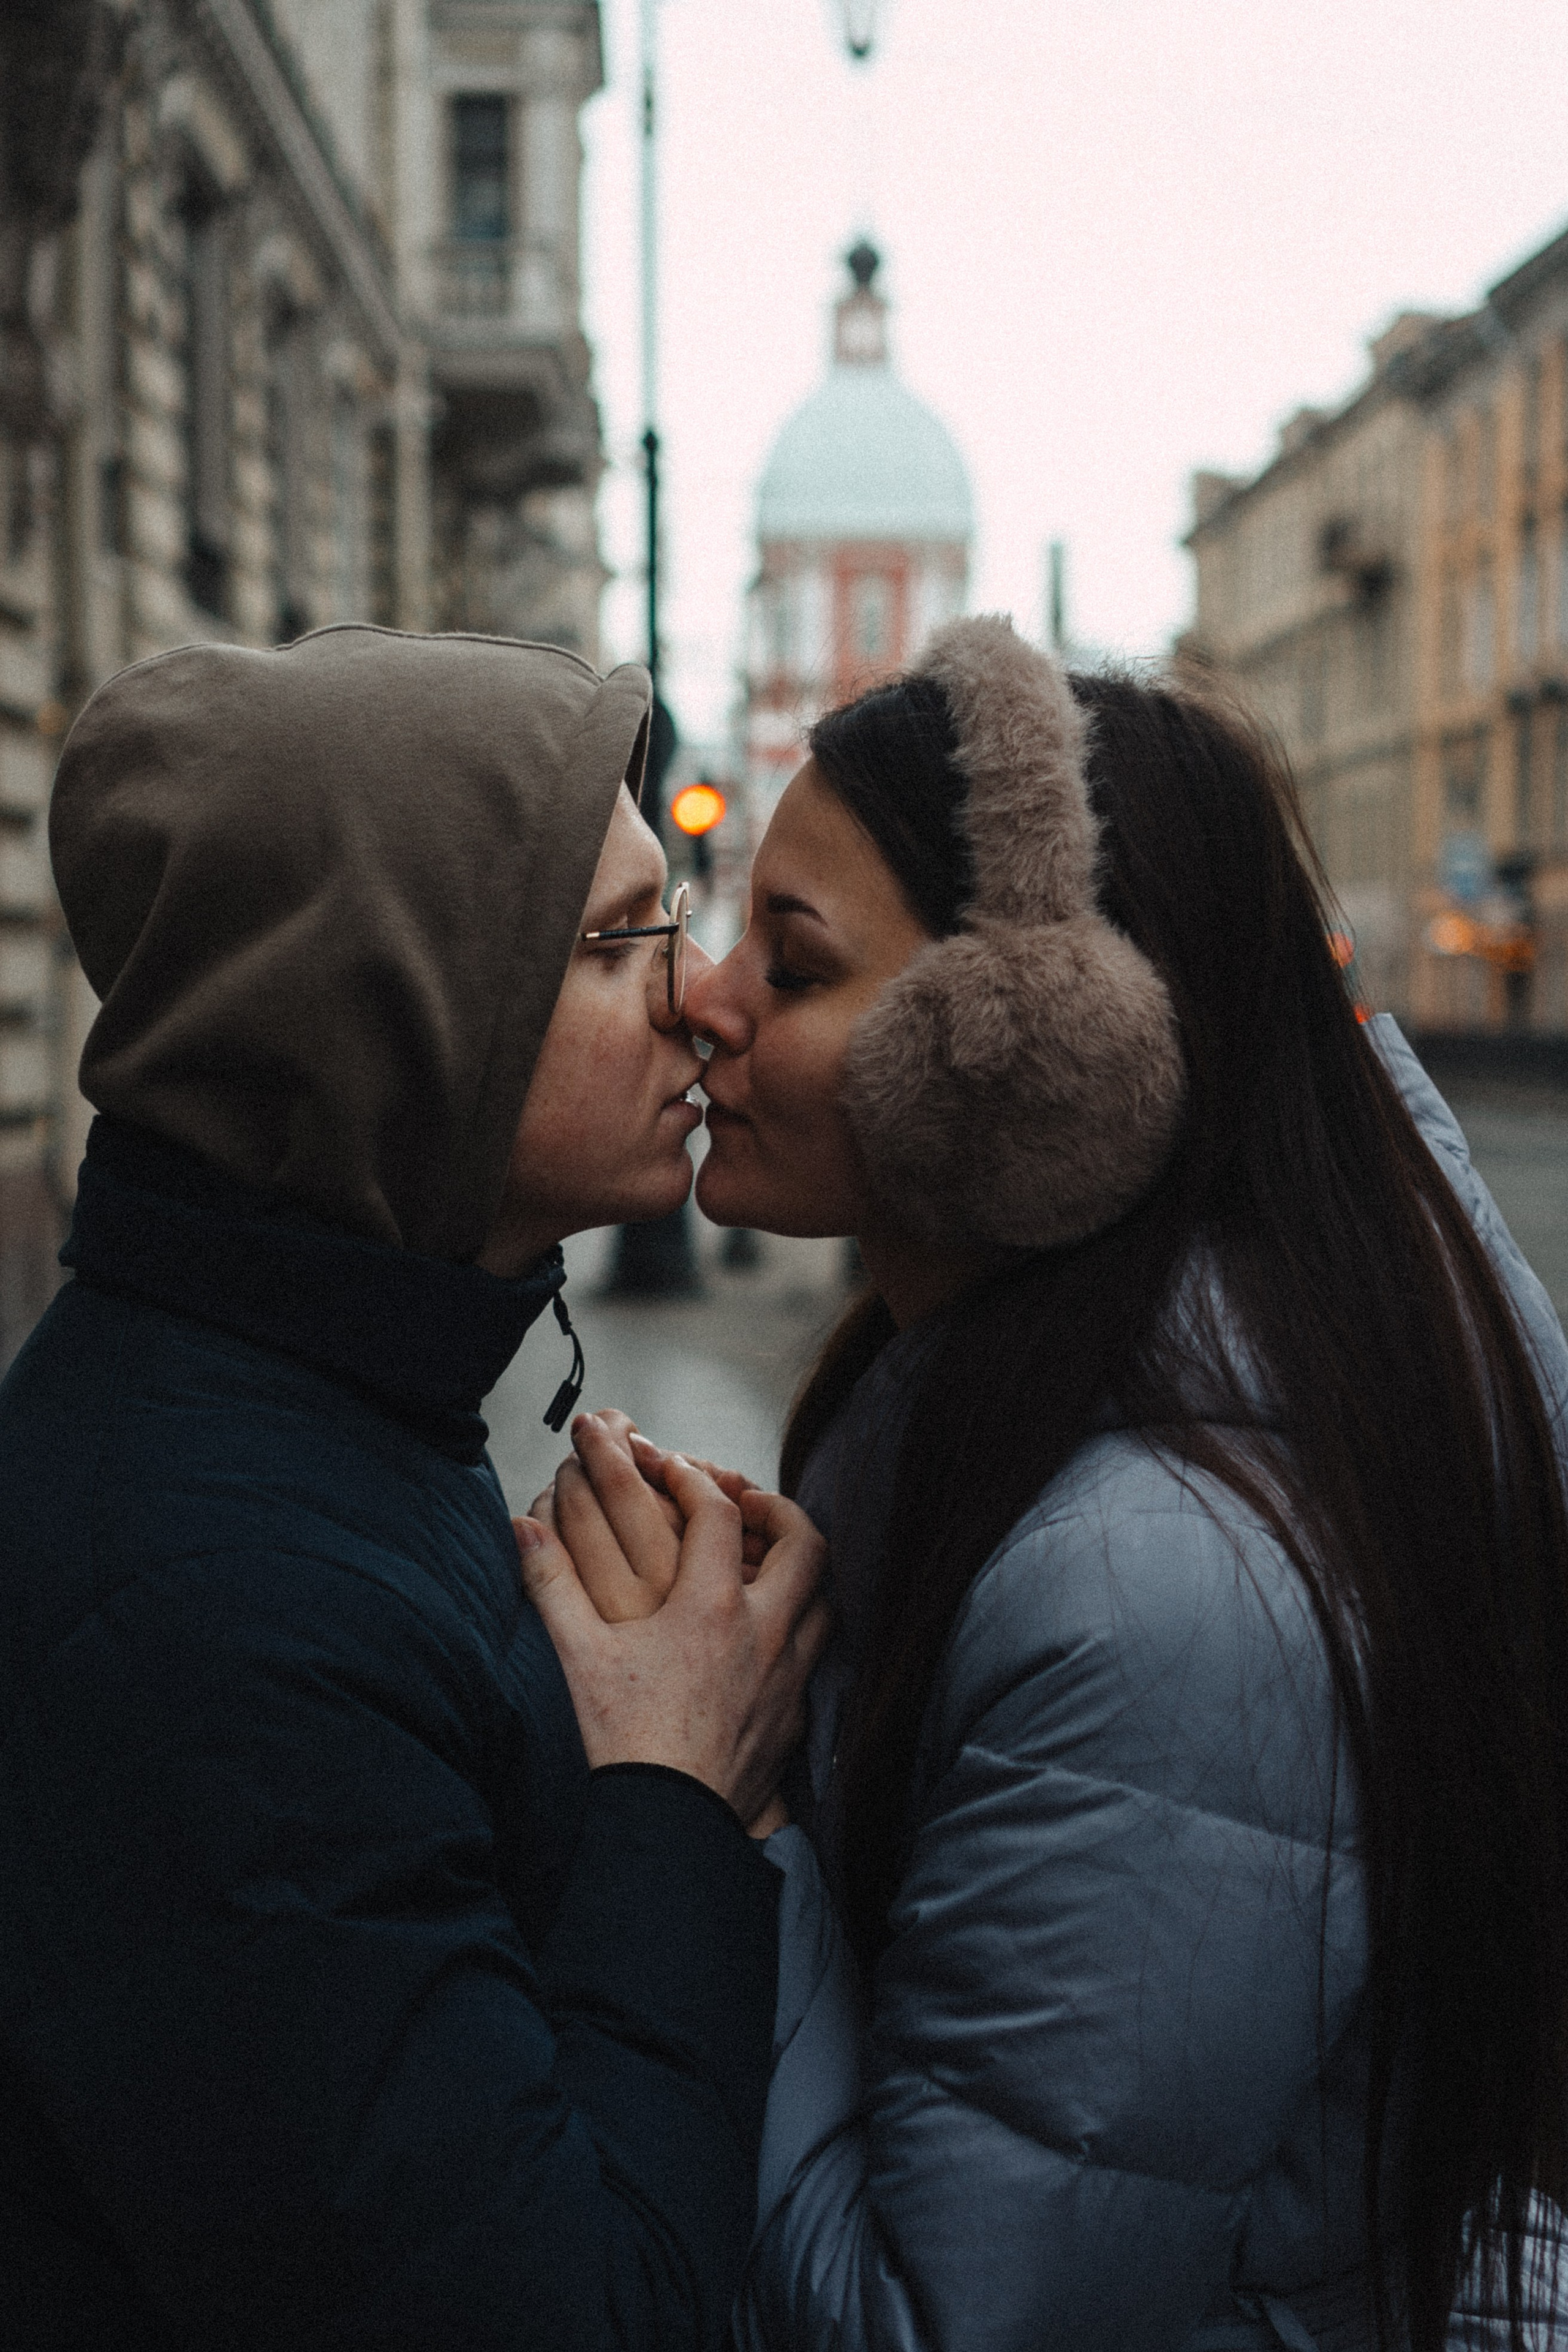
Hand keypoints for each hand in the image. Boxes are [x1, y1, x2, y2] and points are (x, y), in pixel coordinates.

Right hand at [514, 1453, 829, 1825]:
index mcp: (712, 1608)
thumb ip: (550, 1583)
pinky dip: (801, 1628)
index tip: (669, 1467)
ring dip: (801, 1570)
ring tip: (766, 1562)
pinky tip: (769, 1638)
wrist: (668, 1828)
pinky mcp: (794, 1719)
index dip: (692, 1478)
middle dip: (778, 1509)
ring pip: (824, 1599)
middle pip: (804, 1543)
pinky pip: (816, 1655)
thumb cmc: (622, 1744)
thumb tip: (523, 1527)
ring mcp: (788, 1678)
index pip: (717, 1512)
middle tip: (746, 1501)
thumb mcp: (576, 1657)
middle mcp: (765, 1634)